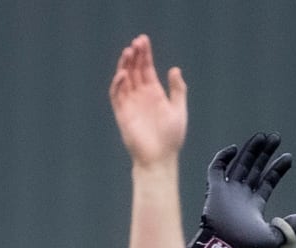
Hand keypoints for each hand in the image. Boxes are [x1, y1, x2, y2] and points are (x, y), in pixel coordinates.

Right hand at [110, 34, 186, 166]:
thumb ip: (177, 90)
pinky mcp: (122, 113)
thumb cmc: (171, 138)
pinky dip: (118, 83)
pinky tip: (124, 74)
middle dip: (134, 55)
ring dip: (125, 65)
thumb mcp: (178, 111)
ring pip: (124, 78)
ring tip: (129, 52)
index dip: (145, 54)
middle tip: (137, 42)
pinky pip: (117, 95)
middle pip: (134, 69)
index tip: (144, 40)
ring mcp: (130, 103)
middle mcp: (140, 95)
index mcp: (154, 93)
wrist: (160, 158)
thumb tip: (175, 69)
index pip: (146, 68)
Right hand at [184, 134, 295, 247]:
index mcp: (254, 205)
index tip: (288, 157)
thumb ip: (288, 228)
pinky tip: (235, 148)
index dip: (277, 169)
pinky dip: (223, 158)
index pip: (267, 182)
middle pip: (254, 168)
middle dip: (264, 153)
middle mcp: (241, 195)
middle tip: (275, 137)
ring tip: (262, 136)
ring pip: (239, 164)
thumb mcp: (274, 239)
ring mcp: (227, 192)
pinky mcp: (214, 190)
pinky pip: (216, 169)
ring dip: (250, 150)